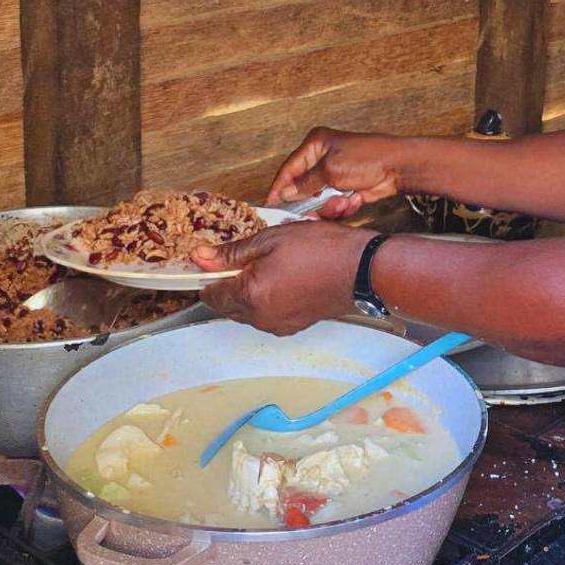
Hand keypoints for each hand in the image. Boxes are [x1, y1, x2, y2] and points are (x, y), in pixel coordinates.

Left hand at [193, 221, 374, 335]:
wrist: (361, 269)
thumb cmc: (323, 250)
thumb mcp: (272, 239)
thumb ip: (232, 252)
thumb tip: (202, 257)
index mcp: (250, 294)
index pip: (210, 293)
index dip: (208, 274)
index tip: (213, 260)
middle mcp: (260, 317)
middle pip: (226, 306)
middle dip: (228, 283)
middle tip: (246, 258)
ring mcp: (277, 325)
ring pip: (246, 311)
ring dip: (248, 292)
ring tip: (269, 266)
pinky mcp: (292, 326)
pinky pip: (267, 316)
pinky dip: (267, 300)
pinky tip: (283, 279)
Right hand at [266, 128, 407, 218]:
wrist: (398, 168)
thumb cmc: (368, 158)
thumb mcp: (331, 169)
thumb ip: (306, 183)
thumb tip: (286, 194)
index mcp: (315, 144)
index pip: (289, 168)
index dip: (279, 187)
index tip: (271, 205)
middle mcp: (321, 159)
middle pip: (302, 188)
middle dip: (311, 202)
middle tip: (314, 212)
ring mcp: (333, 175)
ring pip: (318, 201)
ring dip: (331, 206)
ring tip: (345, 201)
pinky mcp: (344, 189)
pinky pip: (333, 205)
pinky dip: (343, 207)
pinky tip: (355, 200)